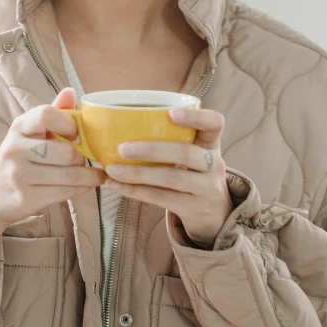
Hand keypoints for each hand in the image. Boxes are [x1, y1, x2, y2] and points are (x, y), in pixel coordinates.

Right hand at [0, 88, 106, 237]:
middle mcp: (15, 149)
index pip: (46, 115)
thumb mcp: (29, 133)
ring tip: (95, 175)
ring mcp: (19, 175)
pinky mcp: (26, 197)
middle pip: (65, 152)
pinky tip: (86, 185)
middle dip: (82, 157)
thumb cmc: (18, 159)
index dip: (68, 123)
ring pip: (69, 174)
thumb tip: (70, 92)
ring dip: (89, 176)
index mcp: (19, 127)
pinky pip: (65, 192)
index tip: (77, 134)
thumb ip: (52, 113)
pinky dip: (83, 189)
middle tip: (87, 158)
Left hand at [103, 107, 232, 247]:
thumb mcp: (195, 153)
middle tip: (122, 148)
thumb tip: (120, 124)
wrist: (214, 214)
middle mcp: (213, 164)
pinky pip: (161, 198)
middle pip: (186, 153)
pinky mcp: (194, 209)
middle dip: (152, 150)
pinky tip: (116, 185)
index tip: (170, 113)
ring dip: (138, 174)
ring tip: (112, 169)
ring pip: (171, 178)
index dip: (196, 116)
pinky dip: (136, 191)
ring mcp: (206, 189)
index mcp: (211, 143)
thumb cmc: (194, 173)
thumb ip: (173, 138)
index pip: (214, 123)